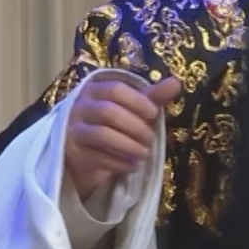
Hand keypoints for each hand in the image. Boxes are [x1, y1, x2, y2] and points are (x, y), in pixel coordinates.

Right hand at [65, 76, 182, 200]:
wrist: (83, 154)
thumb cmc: (111, 125)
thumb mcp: (130, 108)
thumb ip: (151, 97)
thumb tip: (176, 82)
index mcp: (94, 89)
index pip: (115, 89)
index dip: (137, 101)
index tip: (154, 113)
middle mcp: (79, 107)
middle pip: (109, 112)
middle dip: (136, 127)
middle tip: (151, 139)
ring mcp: (72, 130)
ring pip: (103, 135)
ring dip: (129, 146)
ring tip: (144, 153)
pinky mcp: (72, 153)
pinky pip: (98, 157)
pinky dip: (120, 163)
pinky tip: (132, 165)